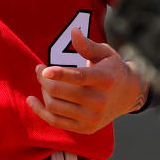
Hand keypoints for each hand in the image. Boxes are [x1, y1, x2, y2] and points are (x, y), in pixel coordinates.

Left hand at [26, 29, 148, 133]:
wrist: (128, 95)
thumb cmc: (111, 69)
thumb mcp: (105, 54)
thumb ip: (87, 45)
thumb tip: (73, 31)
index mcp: (105, 79)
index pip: (79, 77)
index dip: (59, 73)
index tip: (43, 70)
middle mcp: (99, 101)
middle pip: (60, 91)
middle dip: (43, 79)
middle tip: (39, 70)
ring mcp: (92, 118)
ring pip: (54, 106)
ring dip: (43, 91)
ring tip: (44, 82)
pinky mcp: (85, 129)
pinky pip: (55, 121)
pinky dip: (40, 111)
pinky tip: (31, 99)